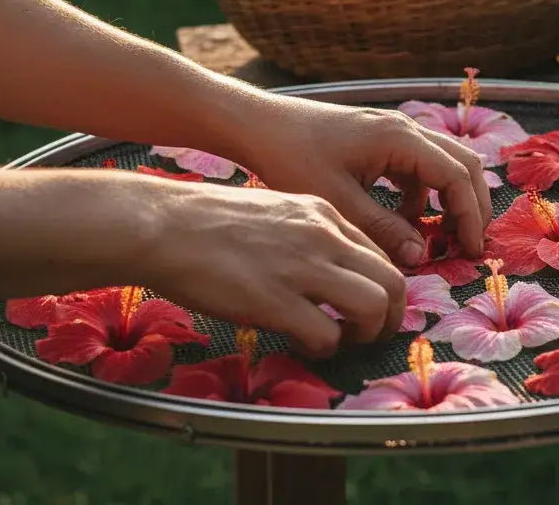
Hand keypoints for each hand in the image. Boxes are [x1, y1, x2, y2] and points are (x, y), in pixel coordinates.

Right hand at [143, 181, 405, 354]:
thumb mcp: (276, 209)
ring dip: (368, 333)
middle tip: (375, 333)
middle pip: (392, 280)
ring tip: (346, 341)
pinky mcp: (275, 300)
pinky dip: (324, 348)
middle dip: (392, 315)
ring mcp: (302, 267)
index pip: (379, 252)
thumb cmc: (210, 220)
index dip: (382, 285)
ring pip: (373, 305)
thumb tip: (327, 267)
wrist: (166, 224)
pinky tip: (303, 344)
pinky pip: (327, 334)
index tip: (369, 305)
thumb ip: (308, 233)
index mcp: (323, 213)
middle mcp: (323, 236)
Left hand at [242, 97, 491, 265]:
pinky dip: (422, 194)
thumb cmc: (293, 159)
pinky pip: (418, 166)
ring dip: (449, 199)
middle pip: (463, 163)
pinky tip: (403, 221)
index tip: (473, 251)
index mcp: (400, 138)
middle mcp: (405, 128)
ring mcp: (394, 131)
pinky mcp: (381, 139)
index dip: (470, 215)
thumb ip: (384, 229)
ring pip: (443, 163)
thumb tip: (421, 255)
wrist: (260, 126)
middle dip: (473, 205)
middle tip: (471, 245)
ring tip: (442, 239)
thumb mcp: (339, 201)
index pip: (457, 176)